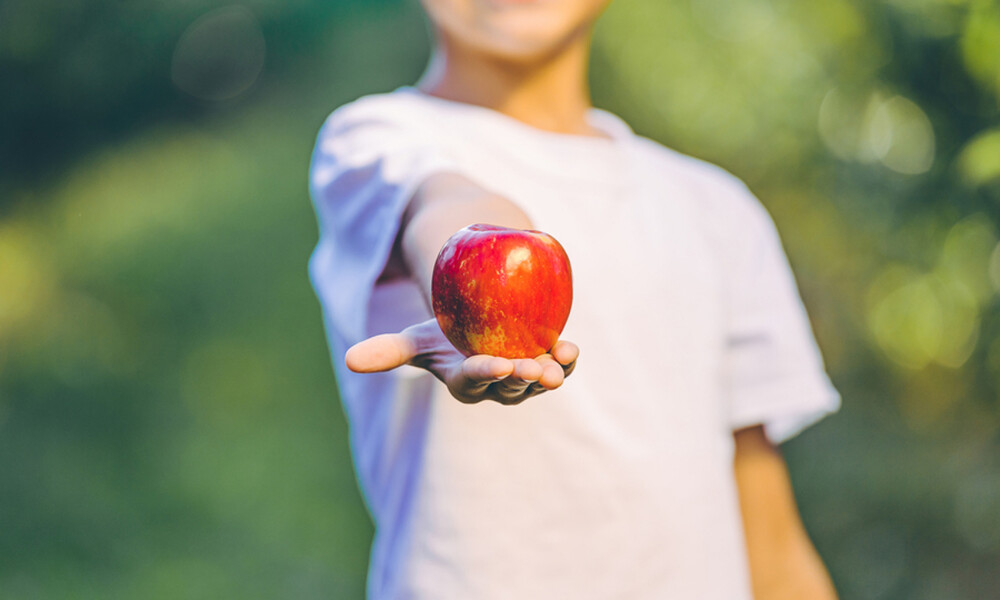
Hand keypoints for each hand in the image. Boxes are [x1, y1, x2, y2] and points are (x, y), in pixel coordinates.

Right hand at [344, 319, 577, 404]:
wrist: (474, 320)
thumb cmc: (442, 335)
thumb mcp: (415, 340)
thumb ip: (387, 352)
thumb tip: (348, 360)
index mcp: (464, 382)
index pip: (474, 381)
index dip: (485, 374)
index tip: (499, 366)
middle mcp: (497, 386)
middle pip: (511, 387)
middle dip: (522, 379)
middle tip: (533, 369)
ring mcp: (525, 378)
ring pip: (538, 381)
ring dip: (551, 373)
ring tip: (559, 364)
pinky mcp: (546, 362)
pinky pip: (560, 366)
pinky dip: (567, 360)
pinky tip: (571, 351)